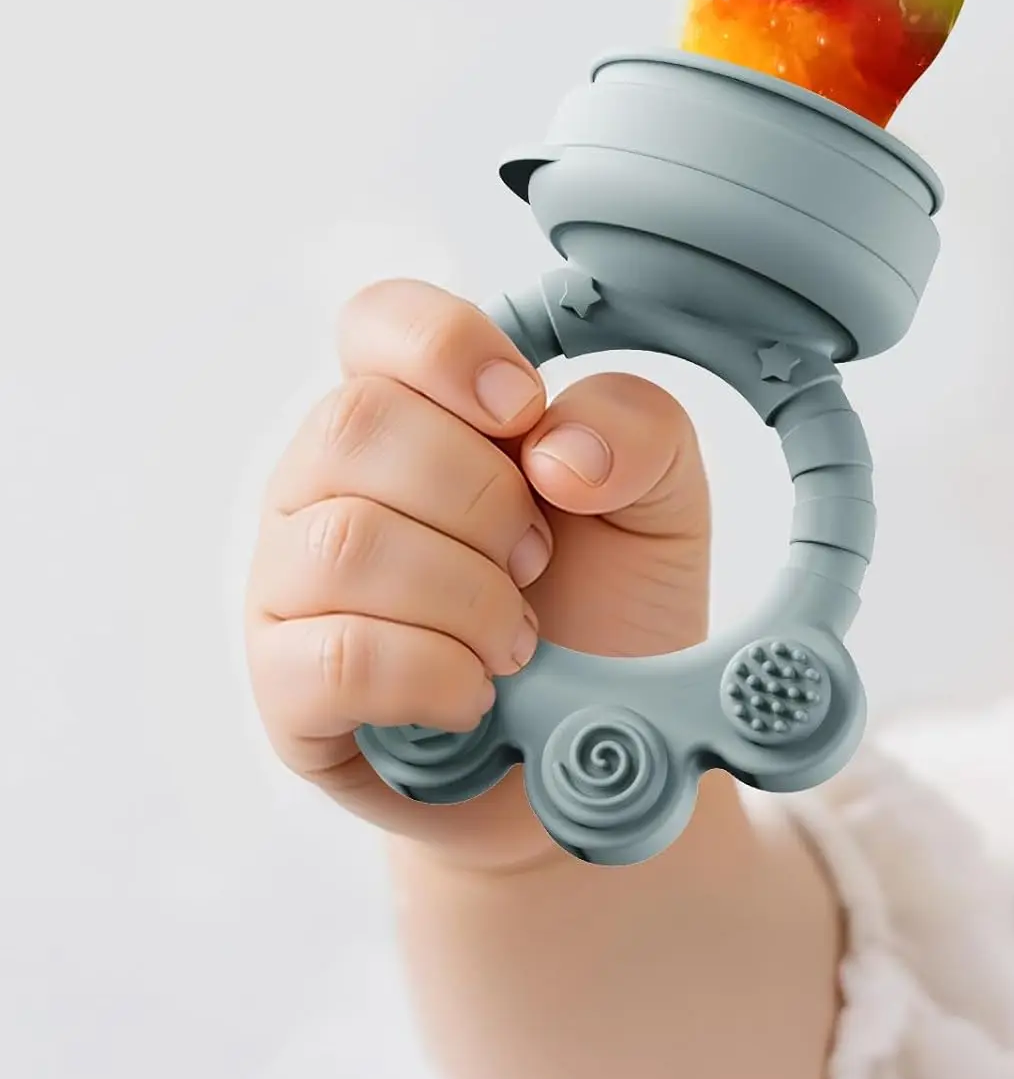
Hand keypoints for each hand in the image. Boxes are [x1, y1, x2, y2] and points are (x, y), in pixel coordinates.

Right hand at [244, 278, 710, 871]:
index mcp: (415, 416)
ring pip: (343, 542)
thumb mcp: (661, 504)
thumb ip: (639, 431)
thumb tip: (556, 448)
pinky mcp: (288, 689)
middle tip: (538, 558)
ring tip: (519, 640)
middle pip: (357, 426)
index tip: (525, 415)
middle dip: (481, 499)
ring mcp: (294, 583)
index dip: (447, 349)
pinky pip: (332, 655)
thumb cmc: (608, 614)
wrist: (592, 757)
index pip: (377, 321)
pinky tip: (477, 696)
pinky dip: (430, 674)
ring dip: (464, 594)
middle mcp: (332, 483)